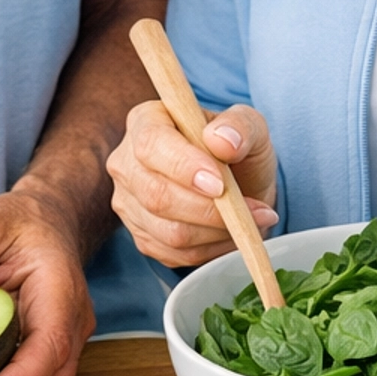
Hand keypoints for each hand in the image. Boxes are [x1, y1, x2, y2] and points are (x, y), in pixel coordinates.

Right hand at [107, 98, 278, 267]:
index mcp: (145, 122)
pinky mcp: (142, 237)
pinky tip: (231, 232)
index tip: (220, 184)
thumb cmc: (238, 149)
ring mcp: (130, 203)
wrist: (240, 184)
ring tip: (249, 219)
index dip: (183, 166)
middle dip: (207, 208)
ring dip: (216, 231)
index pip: (151, 144)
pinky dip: (211, 249)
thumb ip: (240, 126)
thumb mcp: (250, 126)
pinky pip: (175, 253)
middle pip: (155, 194)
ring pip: (168, 231)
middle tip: (249, 209)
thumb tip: (222, 140)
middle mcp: (127, 162)